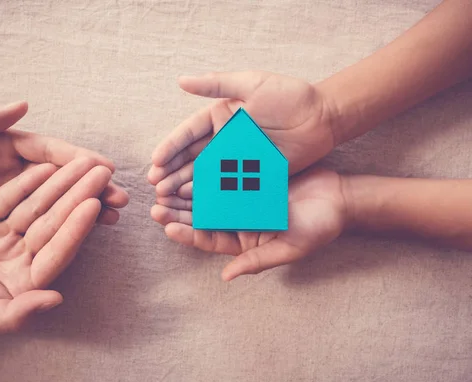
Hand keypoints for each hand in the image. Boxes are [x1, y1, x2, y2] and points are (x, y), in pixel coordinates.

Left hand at [0, 101, 128, 238]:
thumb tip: (22, 104)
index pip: (46, 149)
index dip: (76, 158)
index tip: (104, 168)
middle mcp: (8, 169)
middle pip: (58, 176)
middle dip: (90, 185)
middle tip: (120, 197)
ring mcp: (6, 197)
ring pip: (55, 200)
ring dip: (84, 207)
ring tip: (113, 217)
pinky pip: (38, 222)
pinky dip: (63, 226)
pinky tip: (83, 233)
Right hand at [148, 71, 335, 197]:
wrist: (323, 118)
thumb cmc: (289, 96)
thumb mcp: (252, 83)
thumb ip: (216, 84)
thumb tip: (181, 80)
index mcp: (220, 117)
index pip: (188, 133)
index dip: (170, 147)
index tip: (155, 161)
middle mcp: (223, 139)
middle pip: (191, 157)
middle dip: (172, 171)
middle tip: (156, 186)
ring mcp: (236, 159)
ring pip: (204, 174)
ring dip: (185, 185)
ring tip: (167, 197)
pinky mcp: (251, 174)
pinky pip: (226, 185)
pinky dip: (209, 194)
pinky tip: (195, 203)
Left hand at [151, 169, 347, 280]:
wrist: (340, 197)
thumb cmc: (319, 228)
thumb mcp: (290, 248)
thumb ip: (257, 261)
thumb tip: (226, 277)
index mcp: (245, 240)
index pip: (209, 239)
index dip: (188, 234)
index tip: (167, 227)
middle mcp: (239, 220)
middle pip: (202, 217)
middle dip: (177, 212)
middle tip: (154, 205)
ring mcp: (242, 197)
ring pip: (207, 195)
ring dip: (185, 191)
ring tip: (162, 186)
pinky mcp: (249, 176)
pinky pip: (223, 173)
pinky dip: (206, 170)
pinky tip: (189, 164)